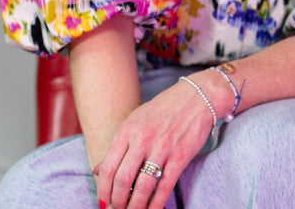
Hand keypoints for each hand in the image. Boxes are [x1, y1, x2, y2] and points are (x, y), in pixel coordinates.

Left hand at [94, 78, 218, 208]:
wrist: (197, 96)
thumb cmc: (163, 108)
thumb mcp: (135, 120)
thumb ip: (117, 145)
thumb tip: (97, 170)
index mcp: (127, 130)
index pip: (108, 168)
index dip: (103, 190)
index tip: (102, 202)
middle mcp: (142, 139)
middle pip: (122, 180)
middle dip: (117, 201)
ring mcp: (162, 148)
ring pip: (142, 187)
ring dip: (135, 206)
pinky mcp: (180, 156)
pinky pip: (165, 186)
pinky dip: (157, 203)